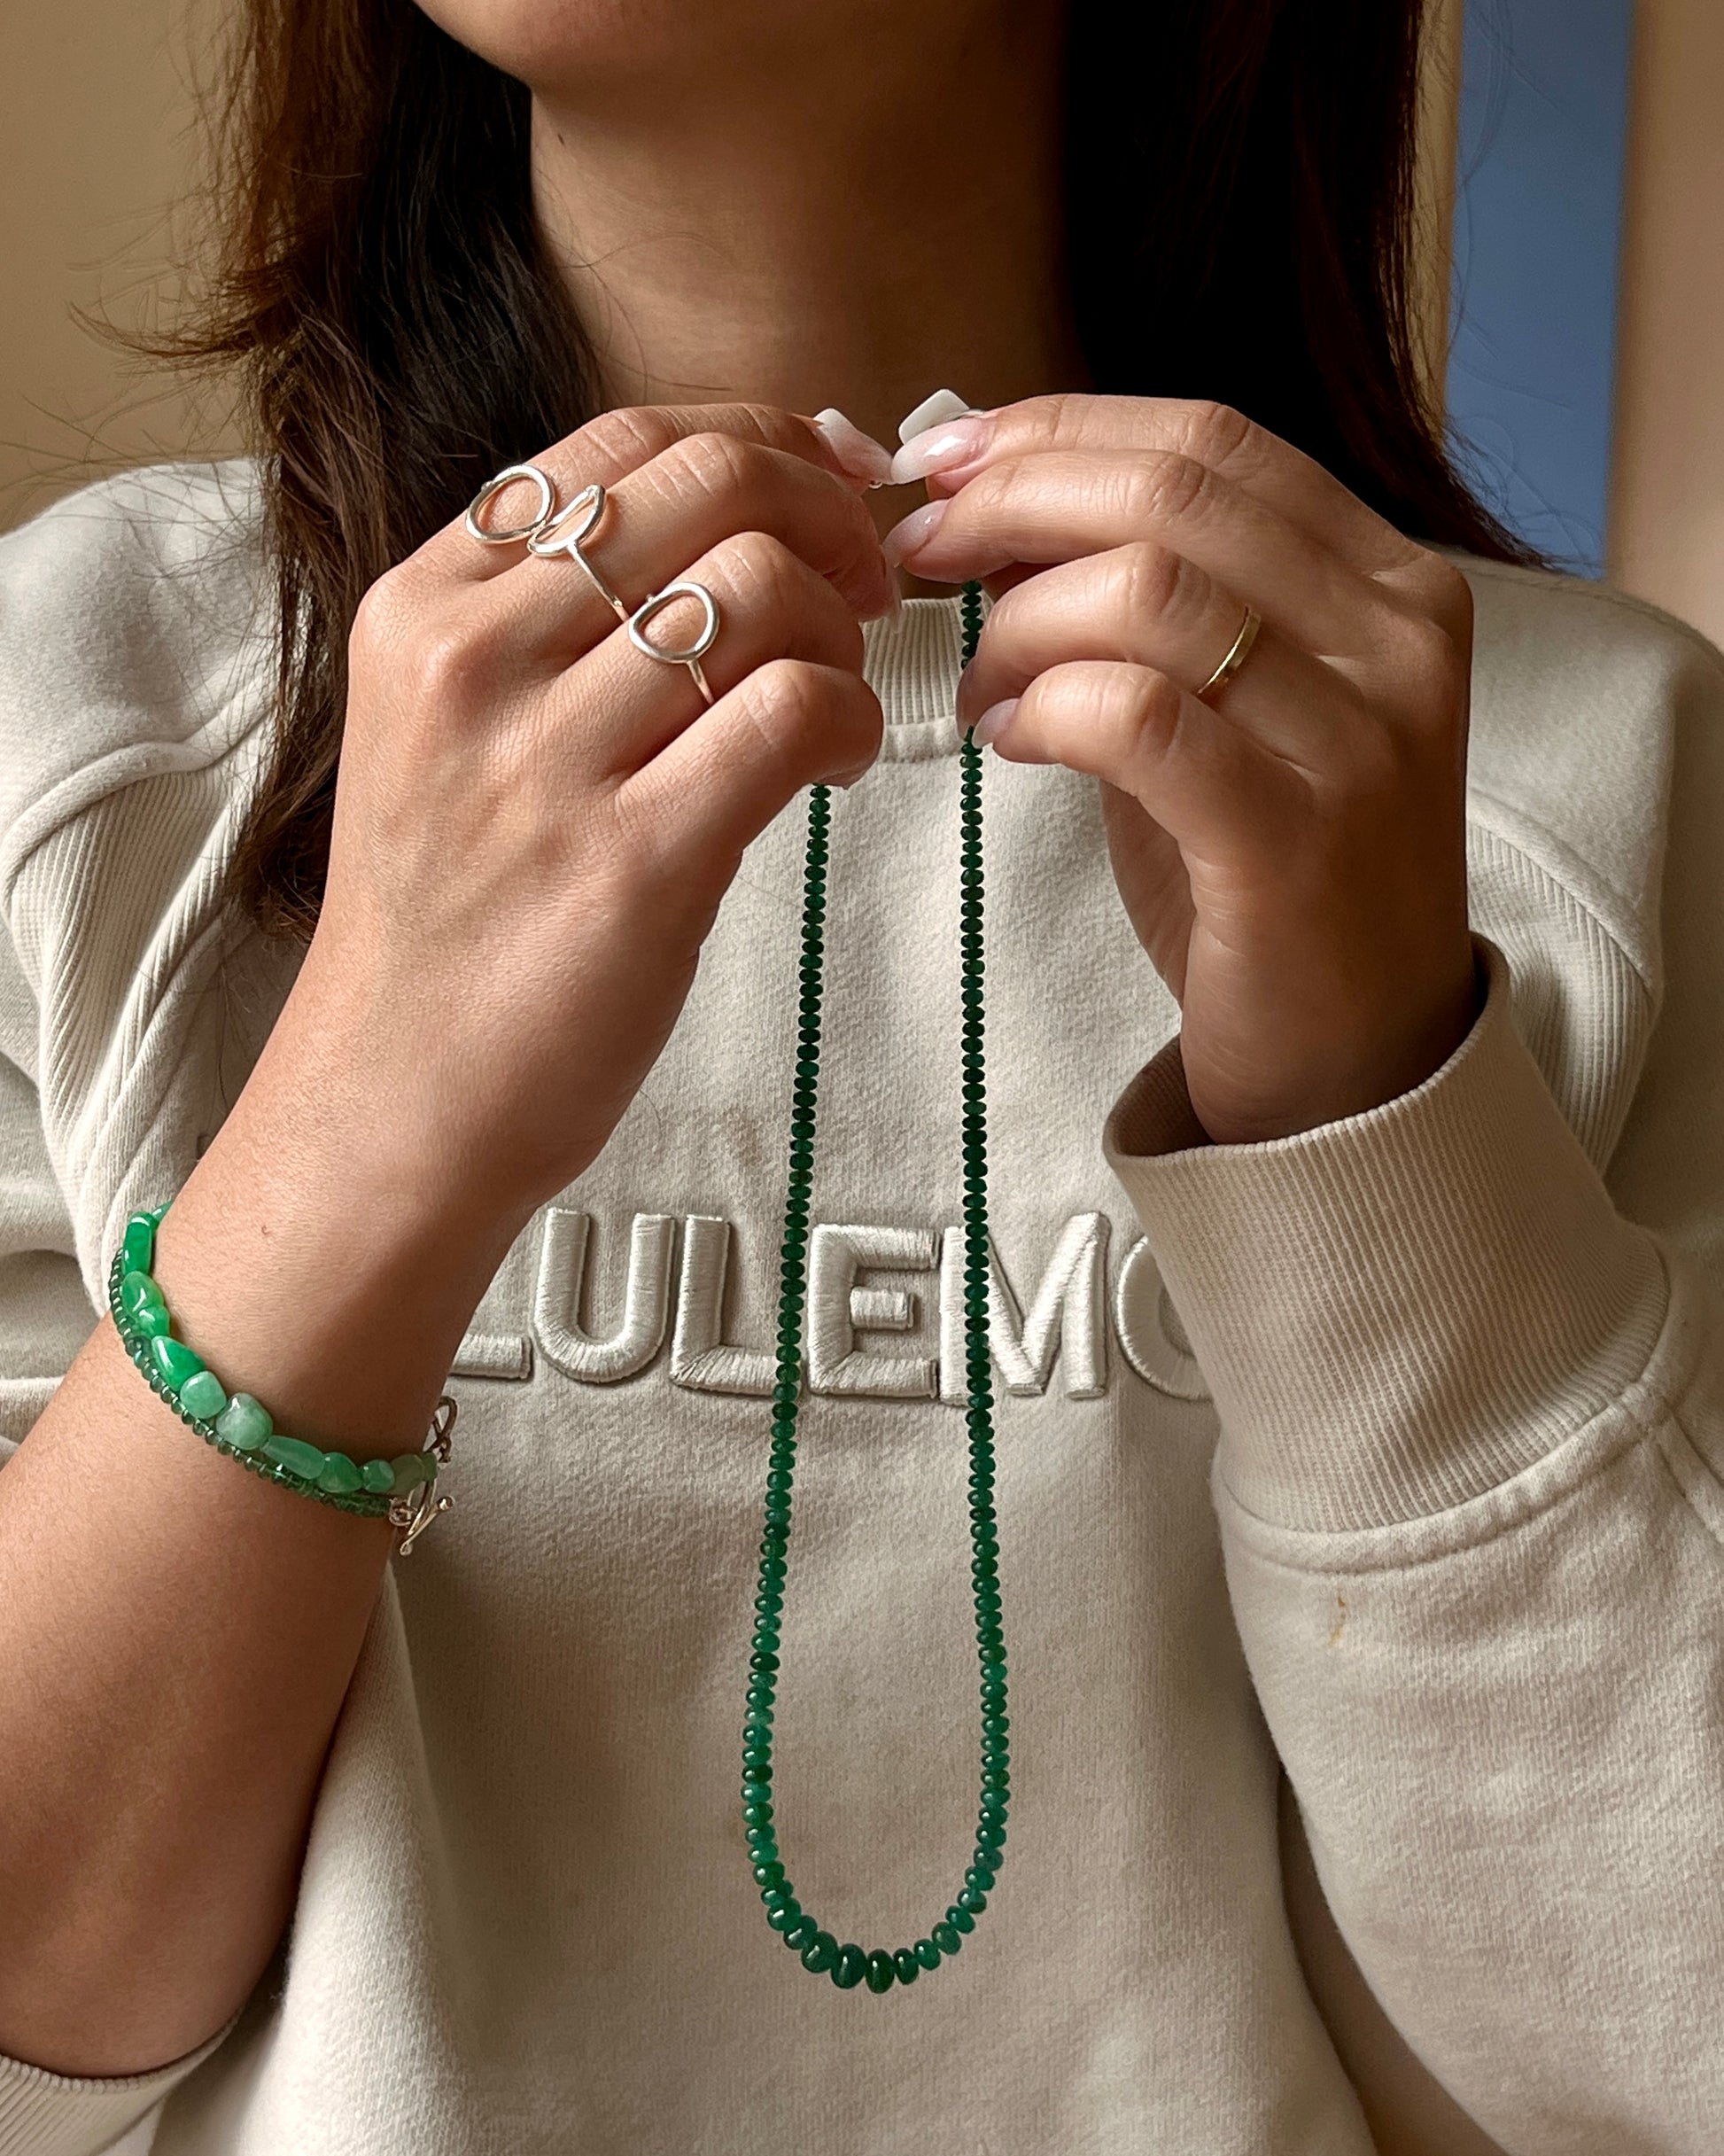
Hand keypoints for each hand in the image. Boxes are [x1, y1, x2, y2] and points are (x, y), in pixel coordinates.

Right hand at [282, 403, 894, 1229]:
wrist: (393, 1099)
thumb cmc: (450, 919)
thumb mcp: (446, 730)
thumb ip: (550, 623)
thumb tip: (738, 518)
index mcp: (425, 606)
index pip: (626, 439)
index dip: (767, 435)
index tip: (838, 480)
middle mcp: (474, 660)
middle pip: (711, 485)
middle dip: (832, 514)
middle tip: (874, 584)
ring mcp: (546, 762)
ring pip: (764, 588)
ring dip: (848, 630)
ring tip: (842, 697)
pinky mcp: (631, 863)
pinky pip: (793, 712)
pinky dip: (854, 718)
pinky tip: (841, 763)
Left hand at [884, 393, 1481, 1144]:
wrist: (1357, 1060)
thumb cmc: (1269, 875)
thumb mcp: (1225, 710)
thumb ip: (1142, 608)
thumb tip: (995, 513)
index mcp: (1389, 582)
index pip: (1211, 442)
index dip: (1058, 430)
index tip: (944, 457)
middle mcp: (1395, 640)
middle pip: (1172, 494)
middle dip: (1011, 500)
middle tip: (914, 549)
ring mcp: (1360, 739)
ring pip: (1148, 593)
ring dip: (1017, 623)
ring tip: (974, 686)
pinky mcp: (1295, 841)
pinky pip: (1137, 719)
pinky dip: (1045, 710)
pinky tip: (1005, 743)